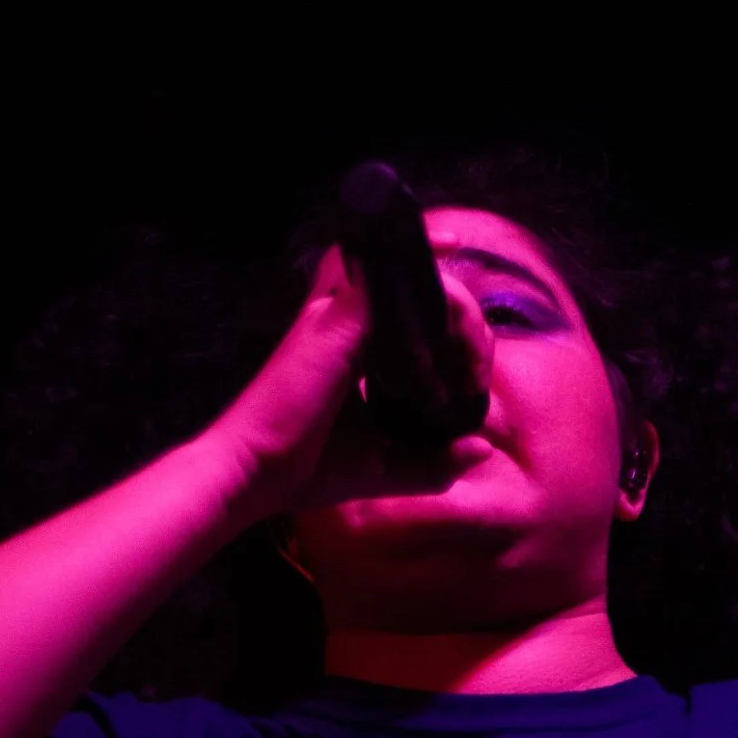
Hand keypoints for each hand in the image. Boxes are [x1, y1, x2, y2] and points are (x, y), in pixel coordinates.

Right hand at [204, 248, 493, 520]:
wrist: (256, 472)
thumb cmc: (308, 467)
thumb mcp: (384, 468)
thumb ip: (433, 461)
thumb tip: (481, 448)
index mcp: (346, 345)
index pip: (391, 298)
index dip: (432, 295)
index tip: (468, 315)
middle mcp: (338, 319)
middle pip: (400, 277)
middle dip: (452, 298)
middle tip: (479, 342)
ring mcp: (334, 314)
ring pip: (393, 267)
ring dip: (440, 283)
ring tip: (471, 324)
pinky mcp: (335, 320)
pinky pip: (380, 277)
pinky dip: (415, 271)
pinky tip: (445, 265)